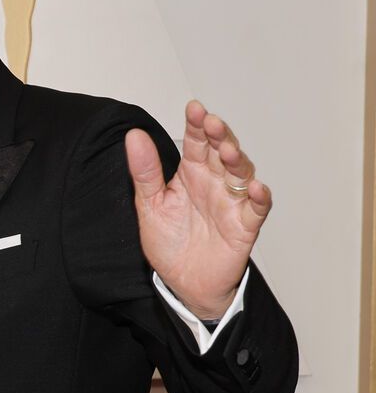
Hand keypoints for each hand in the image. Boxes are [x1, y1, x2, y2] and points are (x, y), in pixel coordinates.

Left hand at [125, 100, 271, 320]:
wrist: (183, 283)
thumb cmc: (170, 243)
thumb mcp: (150, 206)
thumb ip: (145, 172)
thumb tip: (134, 137)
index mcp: (191, 174)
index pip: (196, 142)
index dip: (196, 125)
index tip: (193, 109)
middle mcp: (214, 182)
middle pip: (222, 151)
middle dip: (219, 135)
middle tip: (211, 124)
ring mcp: (231, 201)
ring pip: (242, 173)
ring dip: (238, 160)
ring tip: (228, 151)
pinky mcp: (244, 225)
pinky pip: (256, 208)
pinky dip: (258, 196)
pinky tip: (253, 187)